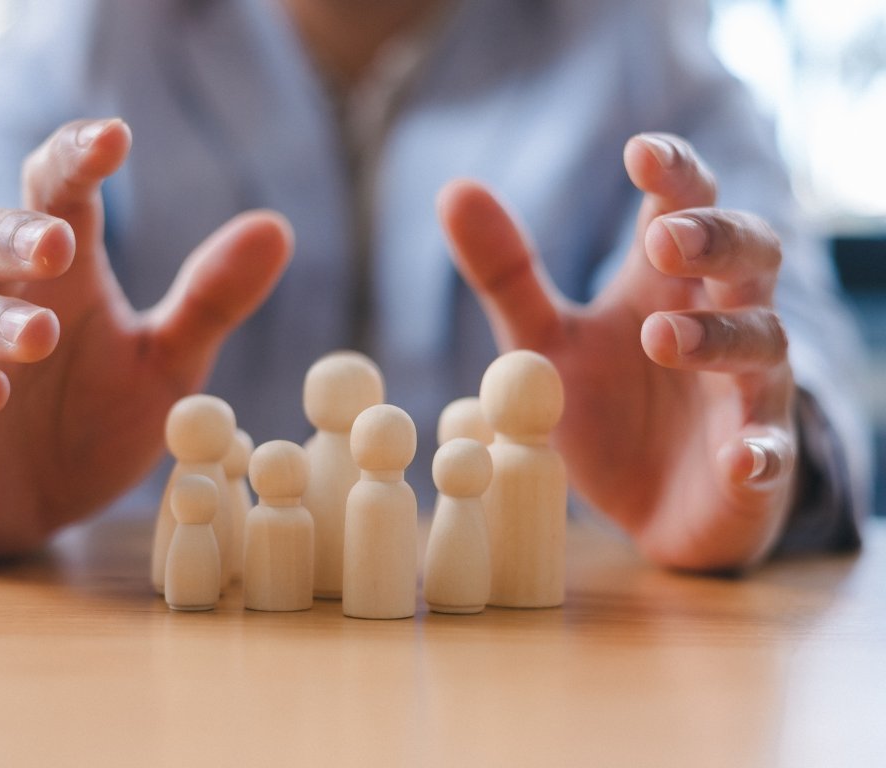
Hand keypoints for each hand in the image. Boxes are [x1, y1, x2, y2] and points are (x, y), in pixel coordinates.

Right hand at [0, 118, 291, 558]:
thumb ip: (212, 299)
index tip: (115, 135)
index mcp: (65, 277)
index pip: (58, 194)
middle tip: (59, 243)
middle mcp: (6, 303)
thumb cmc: (96, 421)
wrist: (44, 508)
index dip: (77, 159)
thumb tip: (277, 226)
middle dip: (16, 236)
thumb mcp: (169, 362)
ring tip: (40, 333)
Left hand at [439, 133, 796, 570]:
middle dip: (714, 239)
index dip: (674, 174)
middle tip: (662, 242)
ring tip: (661, 338)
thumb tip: (454, 188)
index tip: (638, 153)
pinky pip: (770, 448)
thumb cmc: (604, 408)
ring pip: (761, 340)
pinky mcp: (755, 458)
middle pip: (748, 255)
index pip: (687, 205)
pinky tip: (738, 457)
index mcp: (662, 285)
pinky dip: (759, 449)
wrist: (647, 504)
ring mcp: (746, 389)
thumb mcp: (542, 339)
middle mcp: (718, 320)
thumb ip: (506, 274)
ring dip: (719, 335)